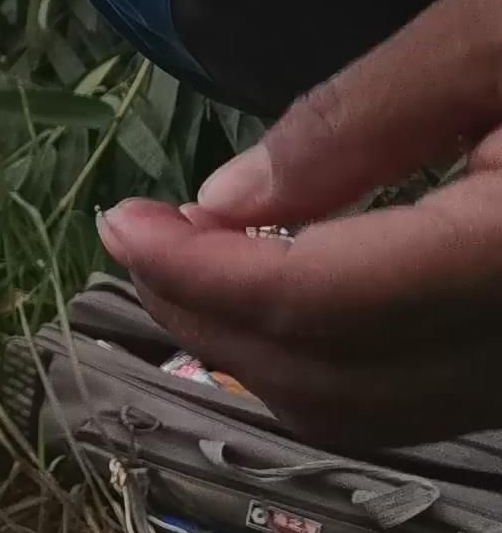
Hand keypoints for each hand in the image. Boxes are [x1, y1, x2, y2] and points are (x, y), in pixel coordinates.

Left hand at [100, 0, 501, 446]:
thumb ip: (364, 118)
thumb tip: (225, 203)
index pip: (318, 303)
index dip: (196, 271)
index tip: (120, 217)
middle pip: (327, 380)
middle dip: (204, 315)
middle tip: (136, 235)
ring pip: (363, 414)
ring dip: (249, 348)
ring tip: (186, 259)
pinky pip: (410, 405)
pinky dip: (317, 361)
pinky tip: (276, 287)